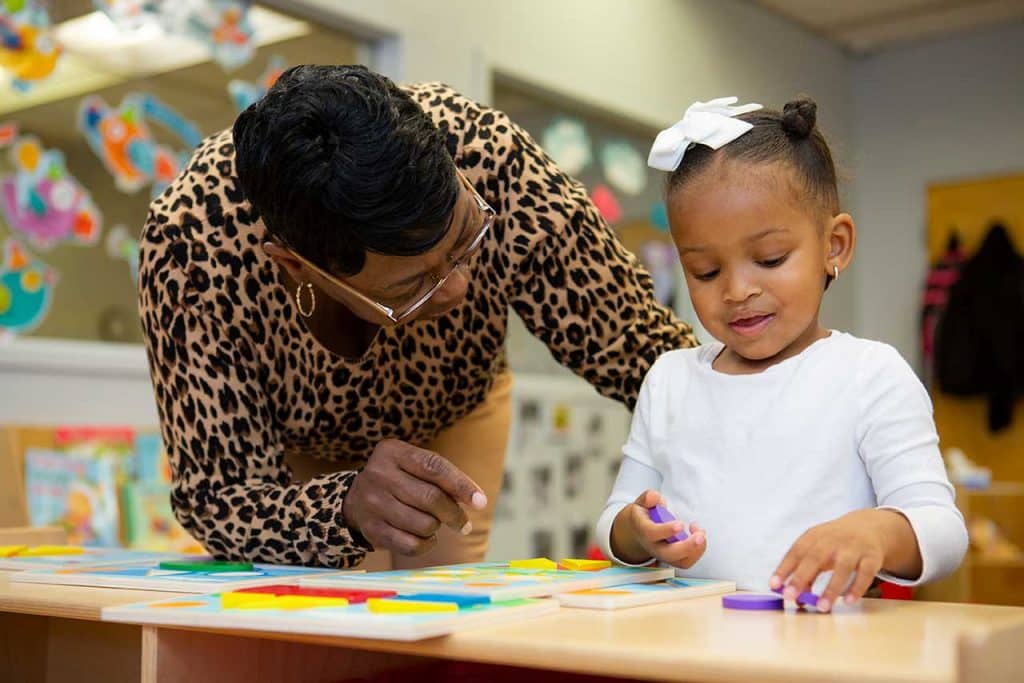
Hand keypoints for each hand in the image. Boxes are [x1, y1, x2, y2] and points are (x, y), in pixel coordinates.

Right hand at [343, 439, 486, 555]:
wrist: (356, 499)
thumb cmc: (400, 480)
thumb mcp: (414, 465)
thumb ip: (443, 476)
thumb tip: (476, 499)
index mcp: (393, 452)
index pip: (434, 467)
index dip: (461, 485)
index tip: (480, 502)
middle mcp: (379, 474)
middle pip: (430, 498)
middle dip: (454, 514)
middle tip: (464, 524)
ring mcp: (372, 503)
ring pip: (423, 524)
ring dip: (437, 527)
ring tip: (434, 523)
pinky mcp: (371, 529)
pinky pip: (411, 544)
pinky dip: (426, 544)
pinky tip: (426, 538)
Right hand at [611, 490, 705, 568]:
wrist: (637, 533)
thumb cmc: (643, 517)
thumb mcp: (641, 503)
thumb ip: (648, 498)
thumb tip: (653, 497)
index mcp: (643, 530)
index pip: (652, 534)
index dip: (666, 530)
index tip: (680, 524)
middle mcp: (653, 546)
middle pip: (669, 554)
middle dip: (687, 547)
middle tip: (699, 536)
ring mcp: (664, 555)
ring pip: (681, 561)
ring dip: (696, 549)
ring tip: (700, 533)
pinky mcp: (674, 559)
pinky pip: (687, 561)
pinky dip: (698, 550)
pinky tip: (698, 534)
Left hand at [770, 509, 915, 611]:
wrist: (869, 527)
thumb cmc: (836, 543)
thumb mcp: (818, 550)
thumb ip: (806, 572)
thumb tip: (795, 598)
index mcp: (814, 536)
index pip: (796, 551)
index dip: (784, 568)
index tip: (773, 585)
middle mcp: (832, 540)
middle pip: (815, 558)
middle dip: (801, 577)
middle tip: (789, 596)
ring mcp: (853, 547)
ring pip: (843, 567)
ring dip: (831, 588)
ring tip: (822, 607)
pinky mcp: (872, 557)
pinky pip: (865, 573)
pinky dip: (857, 587)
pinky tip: (848, 601)